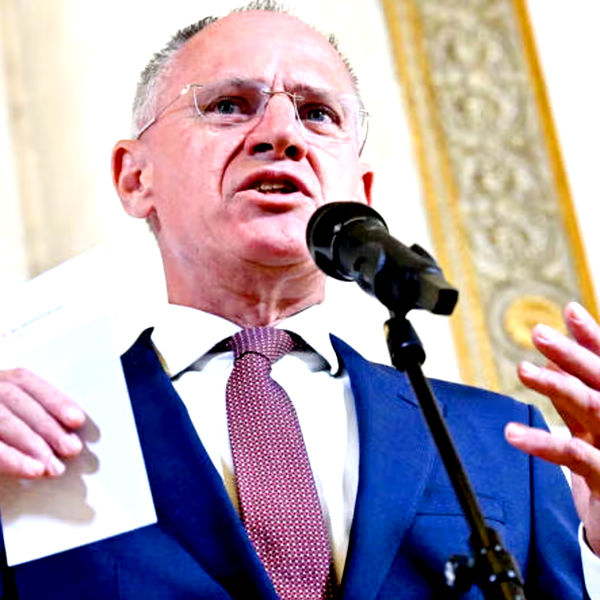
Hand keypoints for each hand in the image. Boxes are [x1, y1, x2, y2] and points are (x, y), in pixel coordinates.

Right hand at [0, 368, 84, 478]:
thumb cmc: (0, 429)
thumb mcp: (10, 414)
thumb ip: (28, 417)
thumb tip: (68, 428)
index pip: (24, 380)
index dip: (53, 397)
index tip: (77, 419)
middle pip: (14, 400)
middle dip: (47, 425)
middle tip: (71, 449)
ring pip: (1, 420)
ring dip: (32, 444)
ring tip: (53, 466)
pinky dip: (11, 459)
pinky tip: (31, 470)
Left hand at [505, 302, 599, 554]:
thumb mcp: (588, 430)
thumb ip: (572, 399)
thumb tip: (552, 365)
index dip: (591, 337)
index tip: (570, 310)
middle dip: (570, 353)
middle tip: (538, 332)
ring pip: (590, 407)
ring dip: (555, 385)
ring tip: (523, 369)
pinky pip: (573, 455)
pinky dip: (542, 442)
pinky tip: (514, 434)